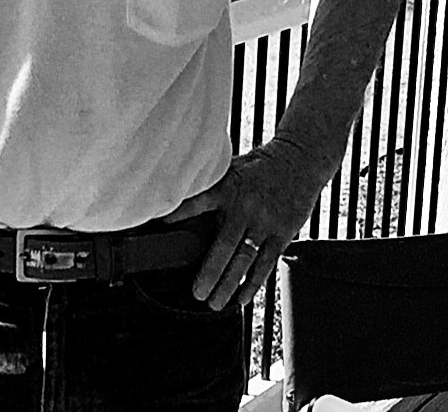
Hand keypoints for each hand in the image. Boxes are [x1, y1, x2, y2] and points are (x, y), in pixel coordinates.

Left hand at [163, 138, 324, 310]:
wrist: (299, 159)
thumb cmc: (260, 166)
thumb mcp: (232, 167)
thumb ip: (212, 186)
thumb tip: (180, 199)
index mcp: (228, 187)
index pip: (199, 201)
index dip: (180, 212)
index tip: (162, 224)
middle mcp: (245, 207)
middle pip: (223, 245)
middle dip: (209, 272)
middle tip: (196, 293)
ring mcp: (265, 222)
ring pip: (244, 260)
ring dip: (228, 284)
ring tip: (215, 303)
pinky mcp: (283, 233)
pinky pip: (266, 263)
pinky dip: (253, 282)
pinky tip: (242, 297)